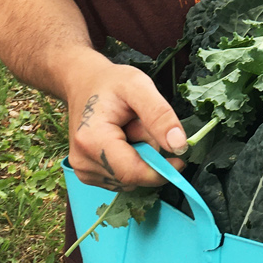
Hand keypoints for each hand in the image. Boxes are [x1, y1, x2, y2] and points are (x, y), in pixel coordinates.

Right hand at [65, 57, 187, 191]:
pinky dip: (129, 162)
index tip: (180, 160)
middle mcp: (82, 161)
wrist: (85, 83)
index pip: (132, 173)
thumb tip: (179, 146)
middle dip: (147, 155)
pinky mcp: (88, 174)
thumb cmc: (111, 83)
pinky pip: (121, 179)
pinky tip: (122, 140)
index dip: (160, 171)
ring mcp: (83, 170)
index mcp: (91, 140)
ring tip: (129, 129)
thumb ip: (160, 115)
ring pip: (129, 179)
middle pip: (133, 176)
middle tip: (139, 124)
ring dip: (138, 158)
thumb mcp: (139, 86)